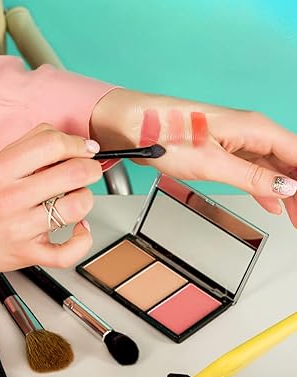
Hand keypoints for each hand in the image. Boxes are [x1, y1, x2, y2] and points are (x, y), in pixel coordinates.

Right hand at [0, 124, 101, 274]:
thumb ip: (30, 144)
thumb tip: (72, 141)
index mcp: (1, 170)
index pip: (51, 145)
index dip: (78, 144)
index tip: (84, 149)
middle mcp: (10, 199)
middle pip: (72, 174)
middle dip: (90, 169)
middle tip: (87, 171)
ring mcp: (20, 229)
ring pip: (76, 208)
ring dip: (85, 199)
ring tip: (76, 198)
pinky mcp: (27, 254)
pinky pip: (67, 253)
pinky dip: (82, 240)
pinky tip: (78, 228)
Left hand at [90, 89, 296, 226]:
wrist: (131, 126)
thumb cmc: (163, 134)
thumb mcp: (211, 163)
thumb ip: (252, 176)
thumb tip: (287, 186)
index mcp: (254, 127)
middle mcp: (248, 130)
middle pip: (288, 162)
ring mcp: (234, 140)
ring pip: (270, 166)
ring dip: (283, 191)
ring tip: (293, 214)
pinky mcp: (219, 149)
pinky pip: (251, 168)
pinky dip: (262, 186)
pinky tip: (270, 202)